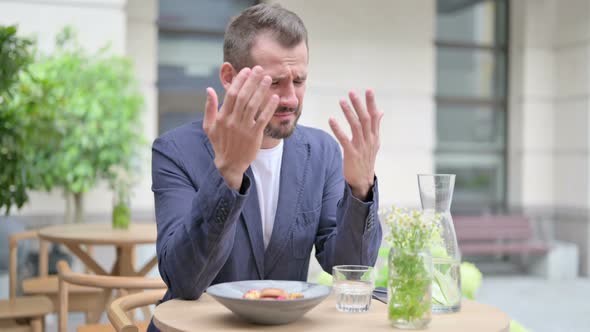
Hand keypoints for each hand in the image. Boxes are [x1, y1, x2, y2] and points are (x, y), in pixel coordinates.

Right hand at [203, 66, 278, 189]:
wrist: (229, 164)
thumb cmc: (220, 143)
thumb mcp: (209, 126)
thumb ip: (209, 107)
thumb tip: (209, 89)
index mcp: (222, 117)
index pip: (231, 94)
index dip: (239, 81)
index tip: (246, 70)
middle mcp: (232, 121)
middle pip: (243, 97)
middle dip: (251, 81)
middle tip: (258, 69)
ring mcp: (243, 129)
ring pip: (253, 105)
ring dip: (261, 90)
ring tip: (267, 78)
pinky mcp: (254, 136)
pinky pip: (263, 119)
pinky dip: (269, 107)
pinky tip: (274, 97)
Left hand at [328, 89, 382, 200]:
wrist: (363, 180)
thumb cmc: (366, 159)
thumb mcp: (374, 142)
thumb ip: (376, 125)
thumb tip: (380, 111)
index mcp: (374, 135)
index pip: (374, 116)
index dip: (371, 103)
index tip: (369, 90)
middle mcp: (369, 139)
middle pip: (365, 119)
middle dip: (359, 105)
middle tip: (352, 92)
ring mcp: (361, 147)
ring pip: (356, 127)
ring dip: (348, 113)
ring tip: (341, 102)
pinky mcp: (351, 154)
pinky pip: (344, 139)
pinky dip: (338, 129)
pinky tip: (331, 120)